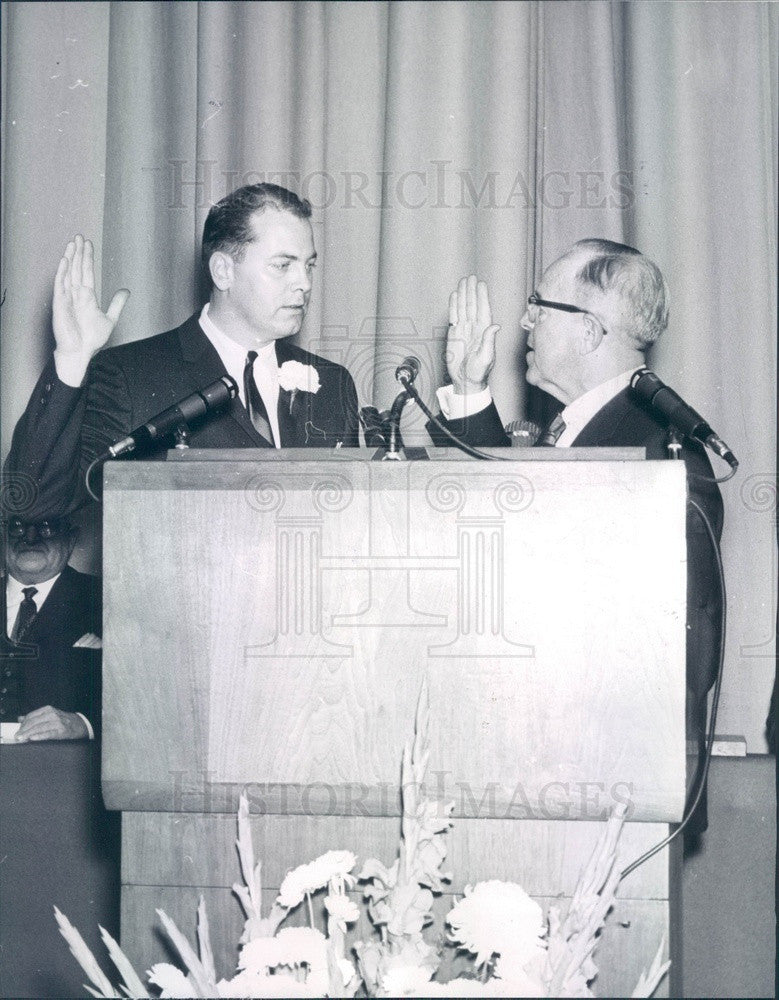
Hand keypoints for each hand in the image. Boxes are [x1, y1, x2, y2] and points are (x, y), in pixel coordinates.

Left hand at [15, 705, 88, 740]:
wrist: (80, 725)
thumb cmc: (63, 721)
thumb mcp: (49, 715)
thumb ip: (35, 717)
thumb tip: (20, 718)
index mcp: (48, 710)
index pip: (31, 716)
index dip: (22, 724)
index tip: (17, 731)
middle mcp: (52, 714)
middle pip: (33, 722)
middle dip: (23, 730)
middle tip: (17, 737)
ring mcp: (57, 722)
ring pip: (39, 728)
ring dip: (28, 734)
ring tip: (21, 739)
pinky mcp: (61, 731)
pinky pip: (48, 734)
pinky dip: (39, 736)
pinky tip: (32, 738)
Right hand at [52, 234, 129, 384]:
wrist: (80, 352)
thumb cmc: (91, 339)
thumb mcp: (110, 318)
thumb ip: (117, 304)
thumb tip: (126, 291)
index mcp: (87, 296)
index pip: (86, 272)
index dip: (87, 258)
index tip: (88, 244)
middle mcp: (76, 294)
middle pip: (77, 268)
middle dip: (78, 252)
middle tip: (80, 236)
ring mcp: (67, 298)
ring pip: (68, 273)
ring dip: (70, 257)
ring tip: (72, 243)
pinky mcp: (60, 304)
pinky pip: (60, 285)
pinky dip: (62, 272)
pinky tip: (64, 260)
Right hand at [445, 274, 499, 393]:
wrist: (465, 382)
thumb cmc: (478, 373)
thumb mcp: (486, 358)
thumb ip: (489, 341)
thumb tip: (495, 326)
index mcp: (484, 332)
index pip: (483, 310)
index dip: (482, 297)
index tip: (481, 284)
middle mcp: (475, 329)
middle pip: (472, 305)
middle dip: (471, 291)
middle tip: (470, 278)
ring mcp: (464, 330)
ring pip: (463, 308)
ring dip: (463, 295)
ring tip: (462, 282)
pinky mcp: (454, 335)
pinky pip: (454, 317)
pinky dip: (453, 306)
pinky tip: (454, 297)